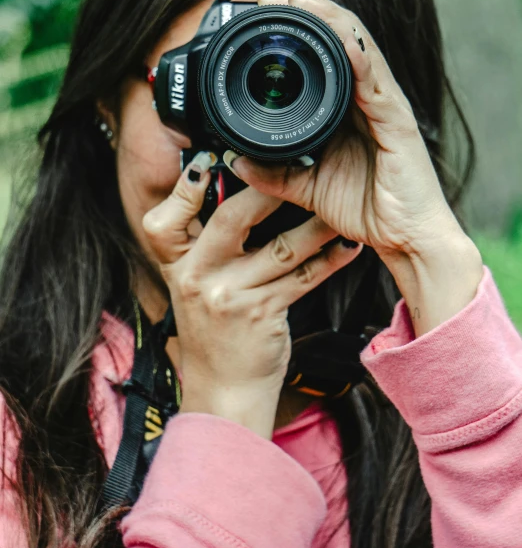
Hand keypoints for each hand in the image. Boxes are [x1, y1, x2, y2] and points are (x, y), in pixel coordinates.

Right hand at [142, 154, 362, 437]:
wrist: (224, 388)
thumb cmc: (213, 327)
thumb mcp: (191, 282)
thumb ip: (201, 239)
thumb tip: (222, 183)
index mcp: (175, 263)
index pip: (166, 219)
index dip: (185, 187)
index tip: (210, 159)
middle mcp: (196, 276)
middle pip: (231, 219)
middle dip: (266, 189)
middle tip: (297, 163)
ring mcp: (230, 296)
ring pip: (280, 248)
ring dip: (315, 224)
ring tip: (338, 203)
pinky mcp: (262, 314)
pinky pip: (304, 279)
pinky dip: (330, 260)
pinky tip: (348, 245)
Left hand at [226, 0, 483, 335]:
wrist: (404, 239)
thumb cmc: (364, 208)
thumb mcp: (305, 187)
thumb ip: (272, 173)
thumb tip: (232, 160)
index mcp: (347, 108)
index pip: (324, 53)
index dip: (297, 28)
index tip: (260, 12)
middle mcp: (367, 98)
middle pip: (341, 38)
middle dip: (309, 11)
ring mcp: (385, 106)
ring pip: (360, 48)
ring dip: (330, 21)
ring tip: (300, 0)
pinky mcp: (398, 123)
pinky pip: (378, 84)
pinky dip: (360, 59)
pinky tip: (344, 42)